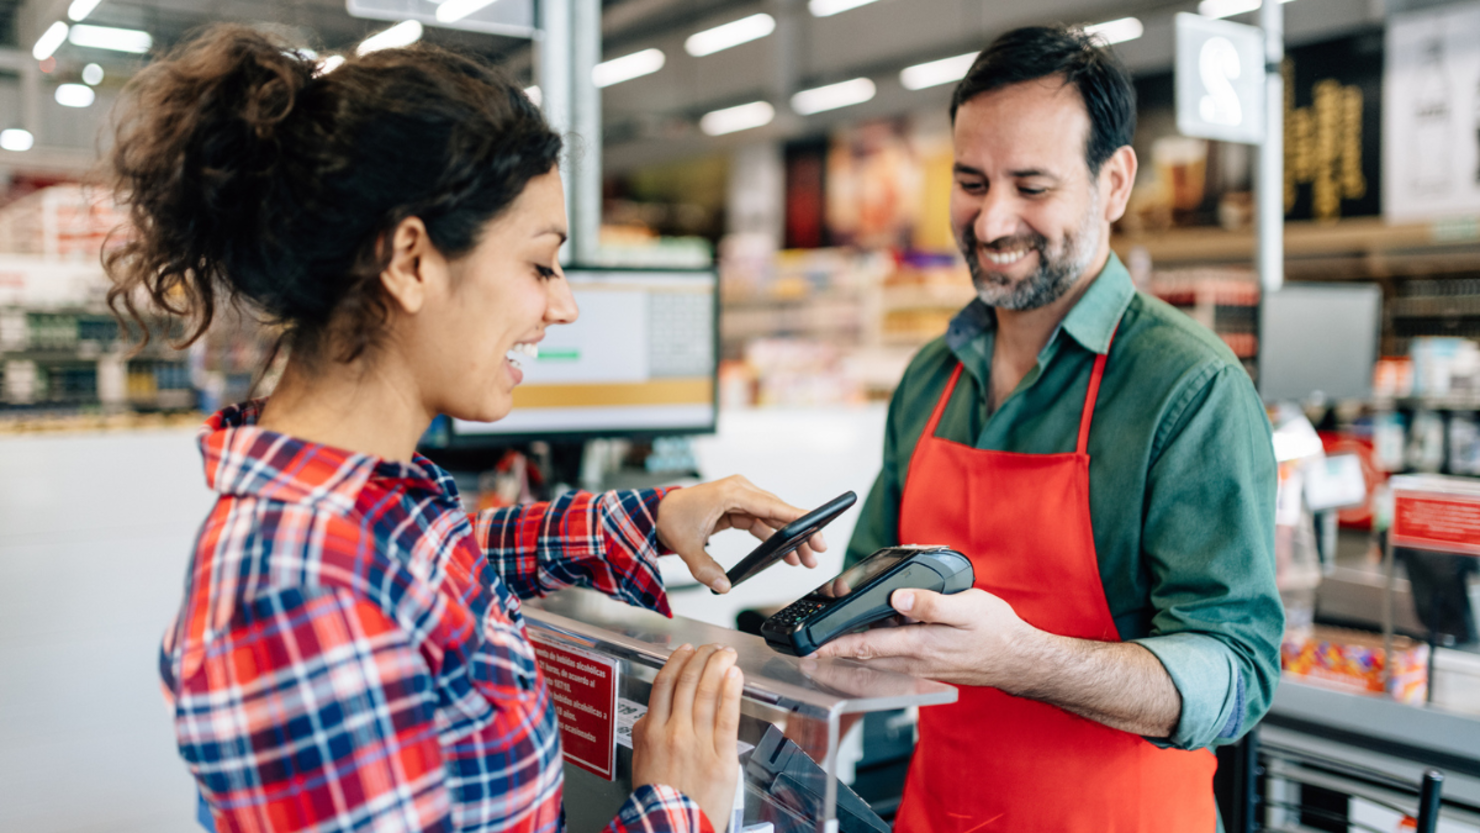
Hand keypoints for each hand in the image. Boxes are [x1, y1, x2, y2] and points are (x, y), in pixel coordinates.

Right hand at [632, 644, 743, 832]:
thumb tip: (649, 717)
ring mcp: (698, 744)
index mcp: (652, 732)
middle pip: (688, 683)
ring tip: (727, 653)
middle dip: (703, 658)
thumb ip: (645, 735)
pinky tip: (735, 676)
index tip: (686, 650)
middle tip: (713, 647)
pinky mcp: (721, 758)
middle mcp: (674, 733)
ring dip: (718, 667)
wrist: (671, 829)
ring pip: (707, 694)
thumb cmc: (657, 802)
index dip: (677, 661)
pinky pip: (726, 718)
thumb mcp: (640, 762)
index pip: (664, 684)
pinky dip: (731, 693)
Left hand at [656, 475, 825, 592]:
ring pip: (773, 518)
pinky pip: (763, 522)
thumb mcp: (686, 545)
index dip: (793, 516)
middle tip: (818, 550)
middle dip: (799, 532)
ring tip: (805, 558)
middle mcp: (740, 490)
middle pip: (777, 511)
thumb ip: (704, 568)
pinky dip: (775, 538)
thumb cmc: (672, 518)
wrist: (659, 512)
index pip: (769, 505)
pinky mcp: (740, 508)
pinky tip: (786, 554)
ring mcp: (741, 498)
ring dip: (789, 538)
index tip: (814, 524)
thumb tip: (722, 585)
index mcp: (730, 492)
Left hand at [813, 587, 1043, 689]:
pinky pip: (890, 659)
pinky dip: (872, 651)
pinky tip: (868, 639)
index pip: (865, 645)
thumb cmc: (996, 633)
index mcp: (918, 645)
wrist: (1019, 660)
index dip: (832, 646)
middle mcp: (913, 660)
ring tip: (826, 640)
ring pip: (874, 659)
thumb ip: (929, 604)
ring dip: (850, 651)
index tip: (808, 648)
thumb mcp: (966, 608)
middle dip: (832, 650)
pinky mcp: (926, 664)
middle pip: (862, 656)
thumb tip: (896, 599)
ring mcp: (919, 665)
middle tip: (806, 644)